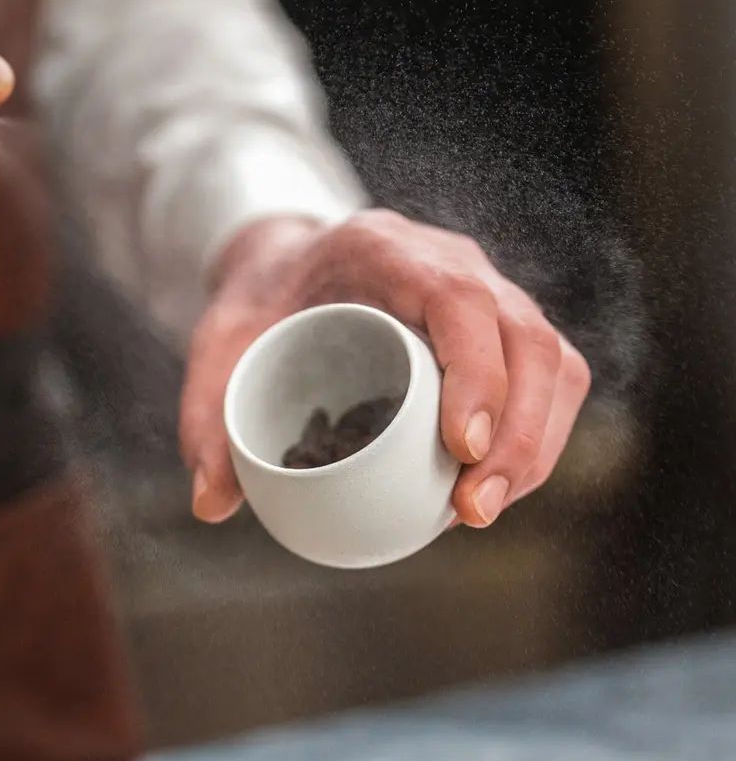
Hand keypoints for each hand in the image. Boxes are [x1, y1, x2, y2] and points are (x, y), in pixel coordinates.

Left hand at [180, 211, 590, 528]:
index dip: (475, 373)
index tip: (462, 448)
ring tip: (485, 509)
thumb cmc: (261, 306)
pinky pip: (550, 380)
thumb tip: (211, 505)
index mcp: (386, 251)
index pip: (460, 300)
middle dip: (518, 433)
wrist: (288, 269)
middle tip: (474, 508)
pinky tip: (498, 489)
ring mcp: (489, 294)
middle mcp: (454, 264)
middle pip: (527, 337)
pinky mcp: (502, 331)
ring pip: (553, 361)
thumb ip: (207, 419)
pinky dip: (538, 439)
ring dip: (537, 443)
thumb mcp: (220, 349)